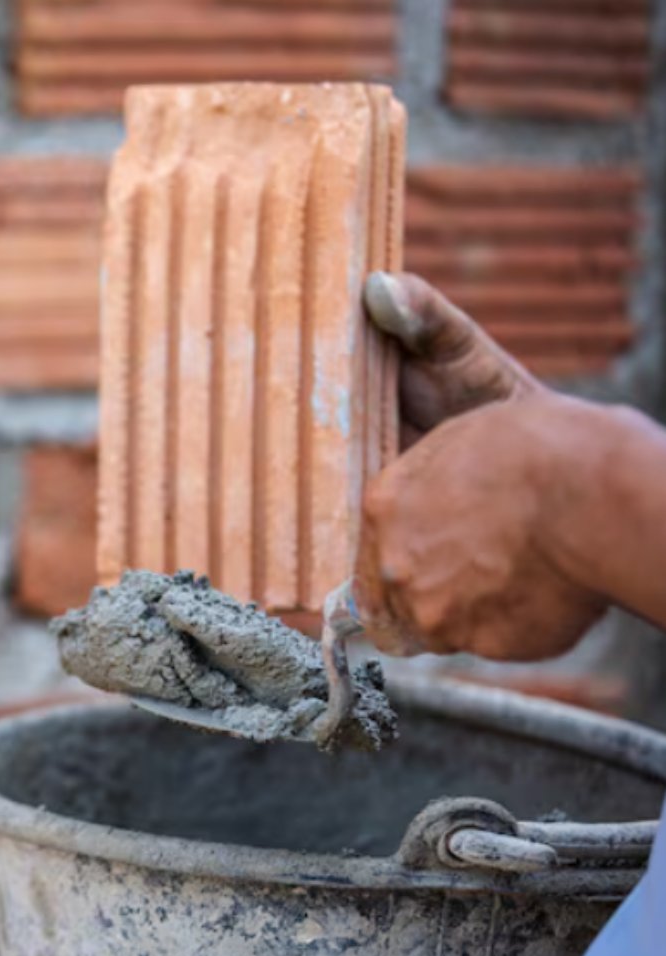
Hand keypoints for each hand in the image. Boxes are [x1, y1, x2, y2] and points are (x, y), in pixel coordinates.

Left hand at [355, 273, 603, 660]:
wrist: (609, 497)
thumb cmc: (542, 436)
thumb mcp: (476, 370)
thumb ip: (425, 335)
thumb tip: (377, 285)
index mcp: (381, 505)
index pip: (370, 537)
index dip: (405, 532)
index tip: (438, 525)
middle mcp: (393, 566)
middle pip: (396, 588)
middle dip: (429, 572)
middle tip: (478, 547)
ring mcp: (438, 612)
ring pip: (437, 621)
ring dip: (463, 601)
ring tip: (509, 565)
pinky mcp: (488, 646)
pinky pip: (487, 642)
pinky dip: (510, 622)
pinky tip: (538, 585)